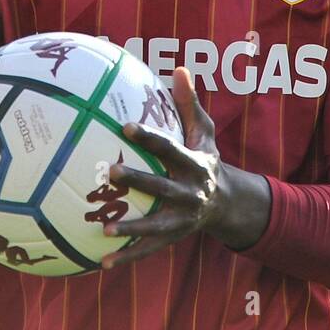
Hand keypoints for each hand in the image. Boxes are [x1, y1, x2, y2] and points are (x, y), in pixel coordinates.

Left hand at [99, 66, 232, 269]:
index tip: (125, 126)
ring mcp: (181, 219)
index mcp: (194, 165)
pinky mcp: (172, 238)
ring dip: (130, 228)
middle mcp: (189, 193)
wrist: (227, 203)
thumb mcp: (203, 132)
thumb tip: (179, 68)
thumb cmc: (205, 158)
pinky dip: (126, 257)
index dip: (149, 138)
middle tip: (109, 172)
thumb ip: (189, 104)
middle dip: (138, 181)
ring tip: (104, 228)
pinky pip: (148, 250)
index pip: (170, 149)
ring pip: (155, 226)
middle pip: (162, 188)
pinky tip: (102, 262)